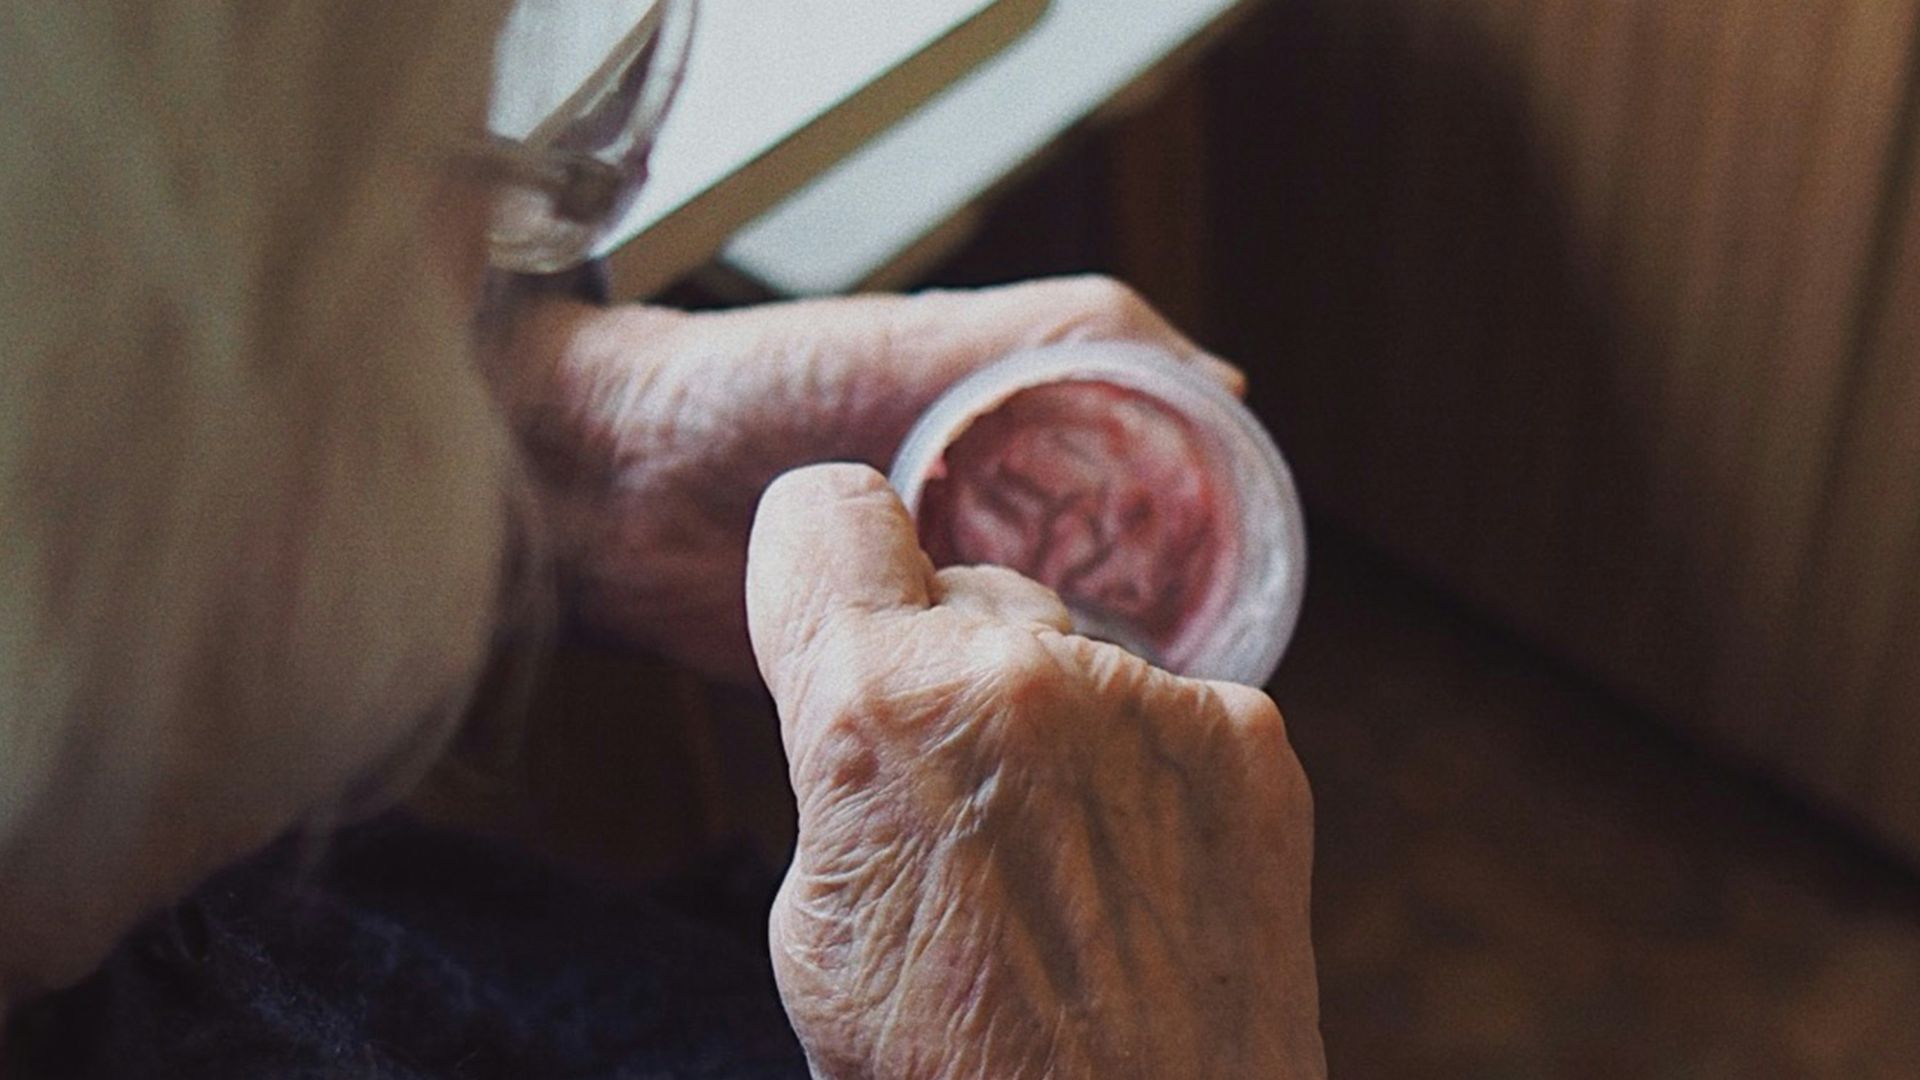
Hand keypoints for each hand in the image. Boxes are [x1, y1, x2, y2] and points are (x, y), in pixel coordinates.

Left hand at [500, 276, 1243, 677]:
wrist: (607, 483)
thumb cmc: (758, 382)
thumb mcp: (924, 341)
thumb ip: (1058, 338)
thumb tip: (1222, 384)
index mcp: (1009, 438)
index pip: (1143, 489)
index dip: (1203, 532)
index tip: (1247, 584)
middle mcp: (984, 517)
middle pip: (1110, 577)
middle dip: (1157, 620)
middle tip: (1196, 677)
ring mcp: (935, 595)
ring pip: (1046, 645)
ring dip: (1083, 676)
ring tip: (1132, 718)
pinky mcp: (882, 666)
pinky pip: (964, 699)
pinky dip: (1001, 719)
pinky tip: (1042, 747)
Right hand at [746, 464, 1323, 1079]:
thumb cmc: (954, 1078)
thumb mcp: (819, 924)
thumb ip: (842, 759)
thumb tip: (872, 678)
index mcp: (882, 710)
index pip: (823, 512)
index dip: (819, 565)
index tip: (837, 613)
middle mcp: (1027, 672)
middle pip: (962, 588)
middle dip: (948, 670)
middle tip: (959, 806)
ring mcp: (1157, 700)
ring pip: (1068, 648)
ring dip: (1052, 720)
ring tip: (1061, 863)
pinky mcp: (1251, 739)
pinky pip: (1164, 704)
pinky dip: (1144, 766)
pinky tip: (1140, 870)